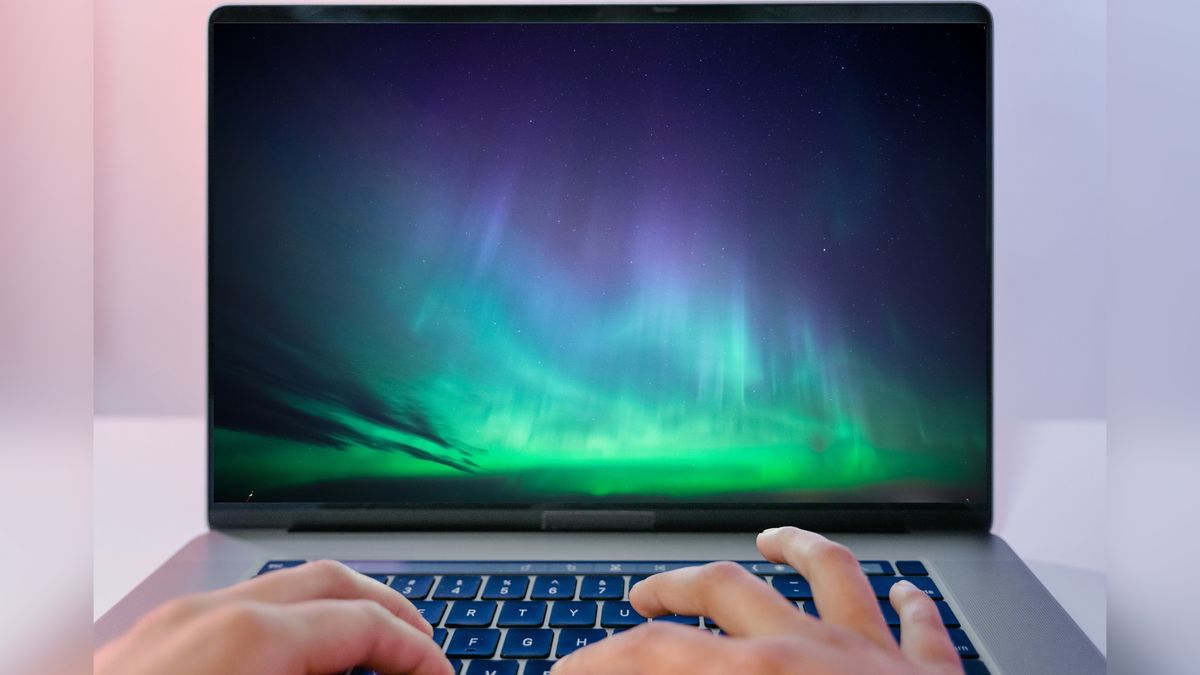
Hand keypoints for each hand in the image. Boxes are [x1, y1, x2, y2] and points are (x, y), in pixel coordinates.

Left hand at [94, 559, 452, 674]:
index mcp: (247, 639)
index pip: (363, 622)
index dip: (418, 651)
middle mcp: (206, 617)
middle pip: (330, 582)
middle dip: (388, 612)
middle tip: (422, 652)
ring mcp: (166, 627)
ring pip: (279, 592)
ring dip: (335, 616)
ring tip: (364, 660)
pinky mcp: (137, 649)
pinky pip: (233, 617)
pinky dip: (284, 631)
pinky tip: (291, 672)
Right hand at [553, 526, 961, 673]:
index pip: (653, 654)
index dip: (599, 660)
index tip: (569, 671)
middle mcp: (811, 650)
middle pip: (723, 589)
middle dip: (673, 589)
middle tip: (643, 599)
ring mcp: (874, 655)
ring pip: (831, 571)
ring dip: (795, 548)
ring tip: (771, 538)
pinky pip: (921, 626)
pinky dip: (910, 604)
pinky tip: (904, 592)